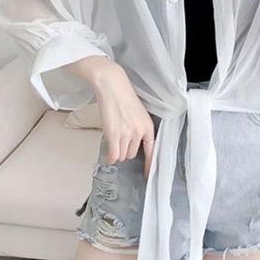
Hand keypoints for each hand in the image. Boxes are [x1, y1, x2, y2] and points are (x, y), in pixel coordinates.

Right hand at [89, 62, 156, 178]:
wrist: (112, 85)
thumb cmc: (123, 96)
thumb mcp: (137, 112)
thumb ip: (137, 127)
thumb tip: (132, 142)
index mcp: (148, 125)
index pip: (152, 150)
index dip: (149, 164)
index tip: (147, 174)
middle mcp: (140, 131)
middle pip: (132, 154)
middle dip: (125, 150)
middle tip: (118, 140)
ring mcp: (127, 133)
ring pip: (122, 155)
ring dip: (116, 151)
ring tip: (112, 140)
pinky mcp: (114, 134)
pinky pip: (113, 155)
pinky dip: (109, 157)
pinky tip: (107, 154)